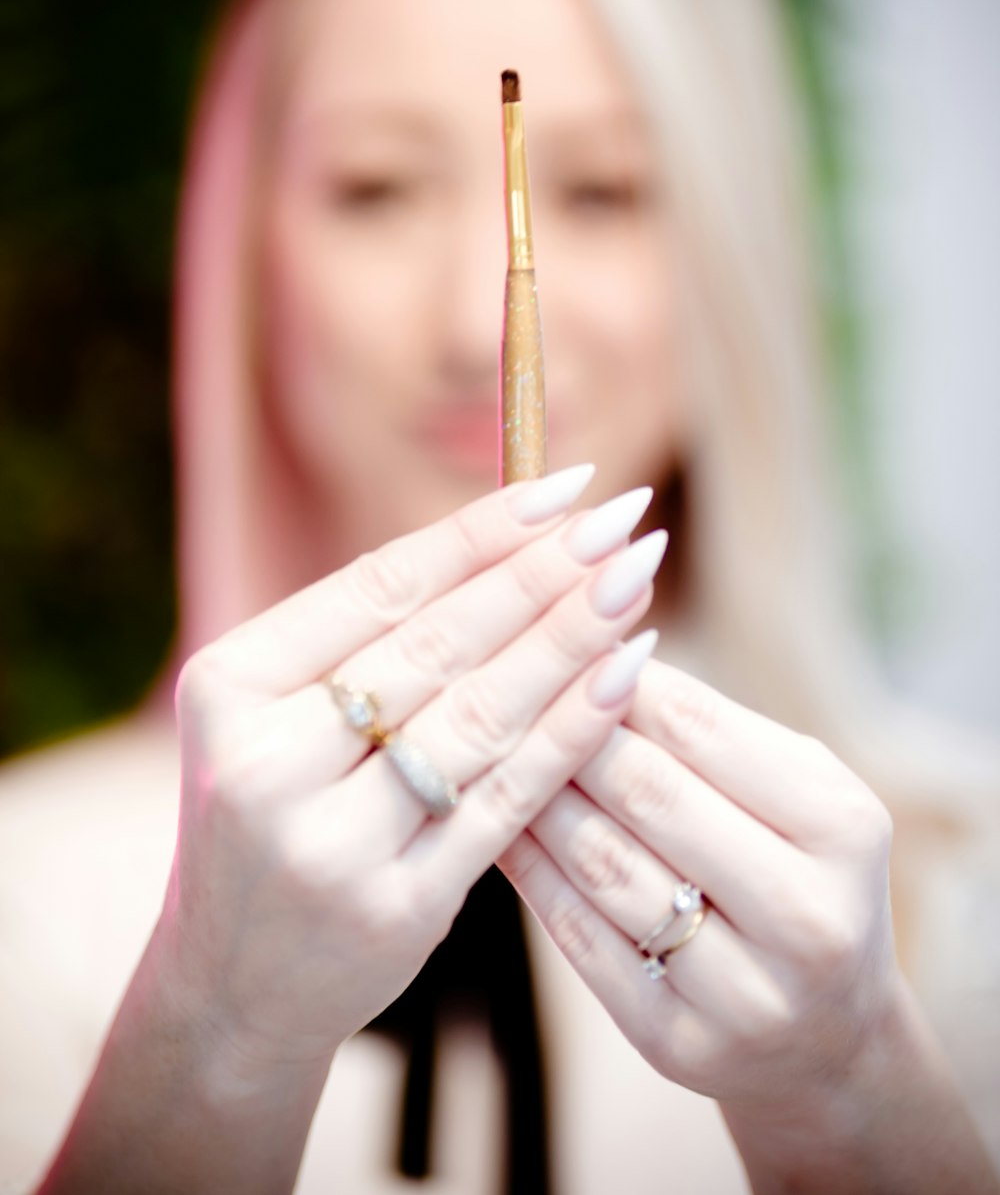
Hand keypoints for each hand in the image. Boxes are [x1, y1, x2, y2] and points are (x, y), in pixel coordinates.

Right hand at [159, 468, 665, 1075]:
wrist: (232, 984)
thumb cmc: (274, 814)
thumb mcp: (276, 716)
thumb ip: (367, 639)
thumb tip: (513, 537)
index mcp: (230, 686)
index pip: (378, 586)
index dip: (481, 532)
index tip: (565, 486)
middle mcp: (267, 761)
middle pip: (436, 644)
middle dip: (543, 575)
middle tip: (623, 521)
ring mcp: (330, 842)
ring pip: (480, 716)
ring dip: (571, 641)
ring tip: (635, 583)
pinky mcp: (396, 907)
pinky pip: (506, 800)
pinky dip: (572, 732)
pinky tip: (625, 678)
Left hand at [501, 656, 897, 1111]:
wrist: (829, 1038)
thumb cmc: (798, 873)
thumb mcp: (796, 795)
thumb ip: (712, 730)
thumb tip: (598, 648)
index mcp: (842, 828)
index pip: (702, 729)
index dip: (616, 678)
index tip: (559, 641)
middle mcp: (805, 917)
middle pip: (649, 794)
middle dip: (567, 731)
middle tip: (505, 685)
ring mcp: (742, 992)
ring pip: (605, 865)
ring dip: (534, 796)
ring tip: (487, 746)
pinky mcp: (676, 1043)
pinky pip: (579, 938)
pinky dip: (529, 872)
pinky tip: (495, 825)